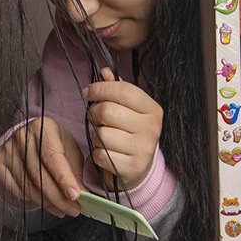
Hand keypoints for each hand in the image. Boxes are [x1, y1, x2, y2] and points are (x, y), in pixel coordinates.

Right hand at [0, 115, 84, 217]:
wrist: (28, 134)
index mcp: (42, 127)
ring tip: (62, 210)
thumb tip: (82, 194)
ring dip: (46, 202)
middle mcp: (21, 136)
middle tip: (73, 209)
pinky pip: (14, 188)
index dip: (64, 178)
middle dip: (58, 196)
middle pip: (39, 174)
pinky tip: (45, 202)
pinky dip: (31, 199)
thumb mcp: (68, 148)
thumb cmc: (52, 141)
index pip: (53, 157)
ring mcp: (7, 149)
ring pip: (27, 184)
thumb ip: (75, 169)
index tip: (75, 195)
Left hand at [82, 70, 163, 192]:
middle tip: (95, 118)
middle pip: (107, 111)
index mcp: (152, 109)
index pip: (123, 90)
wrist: (140, 168)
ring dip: (96, 136)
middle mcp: (152, 128)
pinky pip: (100, 155)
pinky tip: (106, 153)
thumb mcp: (128, 109)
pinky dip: (97, 154)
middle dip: (94, 114)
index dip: (100, 88)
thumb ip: (116, 89)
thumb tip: (105, 71)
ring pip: (102, 135)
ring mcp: (143, 149)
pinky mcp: (132, 168)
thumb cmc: (130, 132)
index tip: (88, 92)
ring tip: (104, 137)